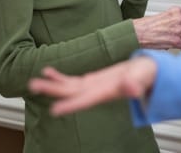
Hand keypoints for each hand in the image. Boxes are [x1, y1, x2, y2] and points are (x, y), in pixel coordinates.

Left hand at [28, 56, 156, 115]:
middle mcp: (96, 92)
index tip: (54, 110)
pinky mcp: (92, 80)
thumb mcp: (142, 77)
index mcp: (107, 92)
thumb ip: (136, 84)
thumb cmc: (146, 74)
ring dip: (52, 84)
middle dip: (53, 90)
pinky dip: (60, 76)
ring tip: (34, 81)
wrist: (146, 73)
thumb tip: (132, 89)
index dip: (71, 105)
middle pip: (71, 93)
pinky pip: (72, 80)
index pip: (87, 100)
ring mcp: (92, 87)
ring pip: (68, 88)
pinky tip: (48, 71)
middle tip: (33, 85)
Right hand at [133, 6, 180, 49]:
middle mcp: (179, 19)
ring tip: (172, 45)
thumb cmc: (145, 26)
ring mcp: (179, 30)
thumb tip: (180, 30)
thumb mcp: (162, 17)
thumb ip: (173, 21)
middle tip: (177, 41)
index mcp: (176, 11)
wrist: (137, 33)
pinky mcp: (176, 41)